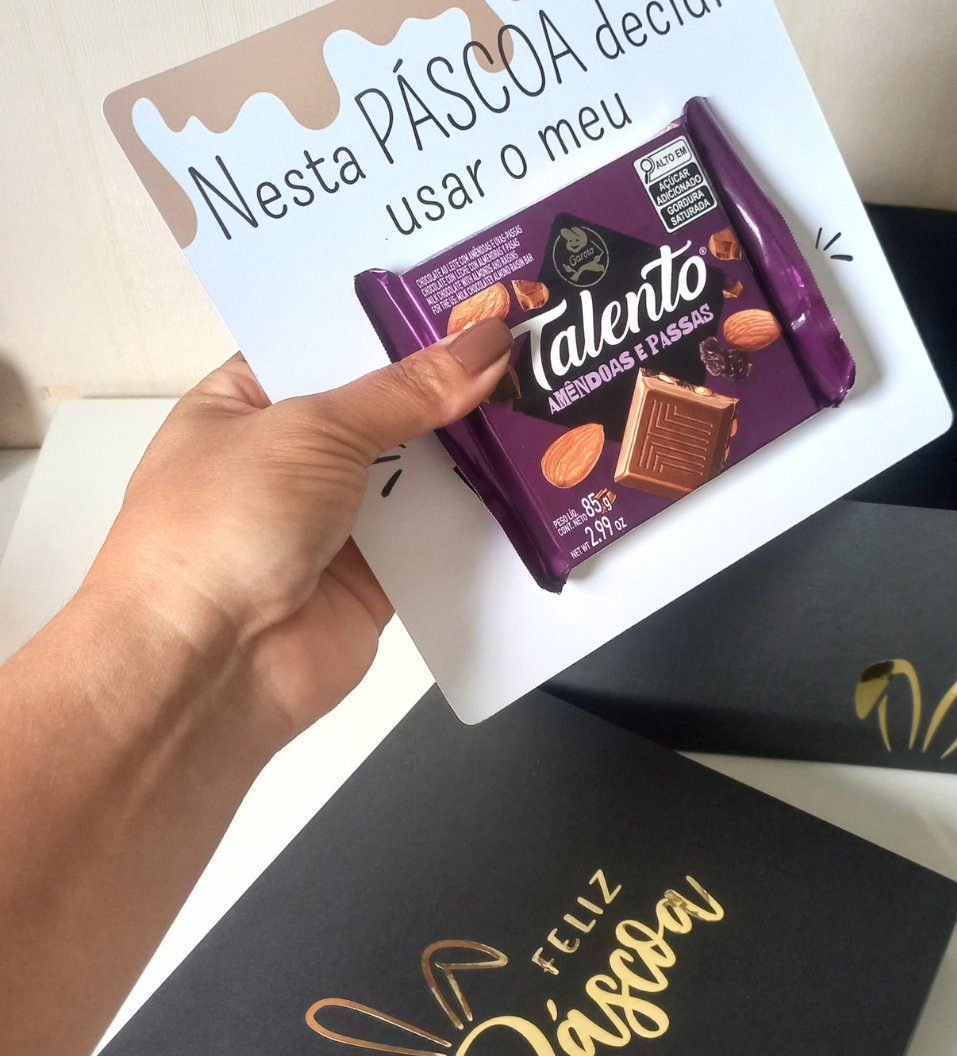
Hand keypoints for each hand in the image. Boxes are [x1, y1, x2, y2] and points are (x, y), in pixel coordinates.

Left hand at [86, 319, 512, 744]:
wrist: (209, 667)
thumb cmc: (221, 528)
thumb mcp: (311, 430)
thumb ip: (406, 391)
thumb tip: (487, 344)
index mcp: (251, 401)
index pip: (335, 342)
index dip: (400, 320)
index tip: (474, 291)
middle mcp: (295, 456)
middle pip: (389, 406)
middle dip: (452, 382)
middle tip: (531, 337)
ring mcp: (339, 518)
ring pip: (422, 471)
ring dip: (473, 448)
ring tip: (551, 395)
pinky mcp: (380, 576)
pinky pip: (439, 534)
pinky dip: (479, 516)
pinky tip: (536, 479)